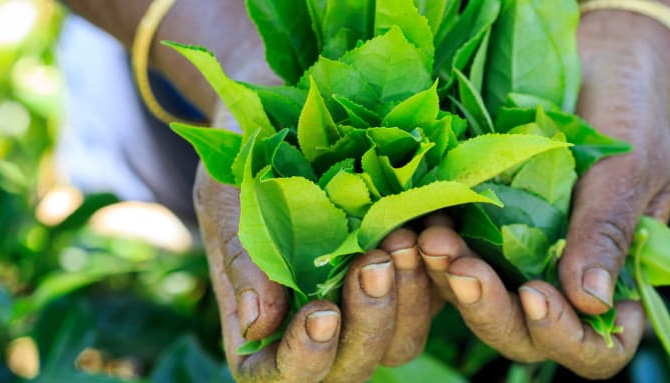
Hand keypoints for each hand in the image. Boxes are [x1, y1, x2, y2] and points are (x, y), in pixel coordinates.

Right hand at [196, 106, 438, 381]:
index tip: (321, 313)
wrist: (286, 106)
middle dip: (369, 323)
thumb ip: (243, 260)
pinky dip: (440, 267)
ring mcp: (370, 299)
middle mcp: (321, 322)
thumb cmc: (243, 157)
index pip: (282, 374)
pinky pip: (439, 292)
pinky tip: (433, 226)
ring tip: (401, 238)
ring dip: (410, 297)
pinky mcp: (413, 270)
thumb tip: (259, 324)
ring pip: (403, 339)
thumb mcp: (228, 200)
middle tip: (374, 263)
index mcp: (267, 322)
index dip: (305, 359)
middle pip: (354, 366)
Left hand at [418, 11, 669, 378]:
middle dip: (491, 311)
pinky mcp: (482, 234)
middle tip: (462, 269)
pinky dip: (436, 252)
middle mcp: (564, 285)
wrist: (599, 64)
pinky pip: (456, 260)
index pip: (597, 347)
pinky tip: (419, 225)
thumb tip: (591, 301)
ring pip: (483, 304)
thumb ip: (607, 233)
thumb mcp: (629, 171)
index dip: (565, 336)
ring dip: (454, 283)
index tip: (536, 294)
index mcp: (618, 284)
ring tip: (431, 240)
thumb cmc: (631, 115)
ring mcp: (520, 263)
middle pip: (527, 337)